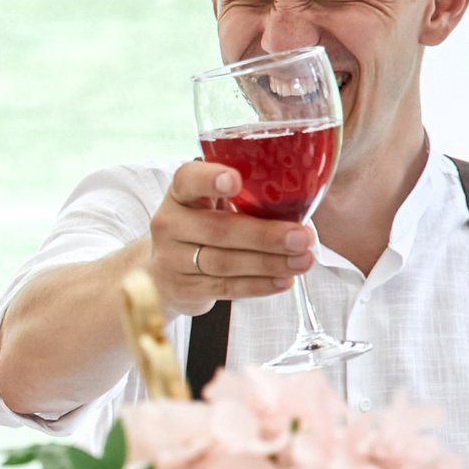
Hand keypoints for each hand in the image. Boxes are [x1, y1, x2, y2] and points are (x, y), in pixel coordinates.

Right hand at [146, 159, 315, 316]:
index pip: (188, 179)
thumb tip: (304, 202)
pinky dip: (258, 285)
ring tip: (303, 261)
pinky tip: (283, 280)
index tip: (235, 181)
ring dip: (269, 263)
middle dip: (264, 235)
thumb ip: (245, 198)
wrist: (165, 272)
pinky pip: (225, 288)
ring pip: (224, 262)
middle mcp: (169, 224)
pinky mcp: (182, 289)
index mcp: (180, 193)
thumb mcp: (213, 204)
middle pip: (217, 229)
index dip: (211, 179)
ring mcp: (171, 259)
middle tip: (301, 238)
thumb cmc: (204, 228)